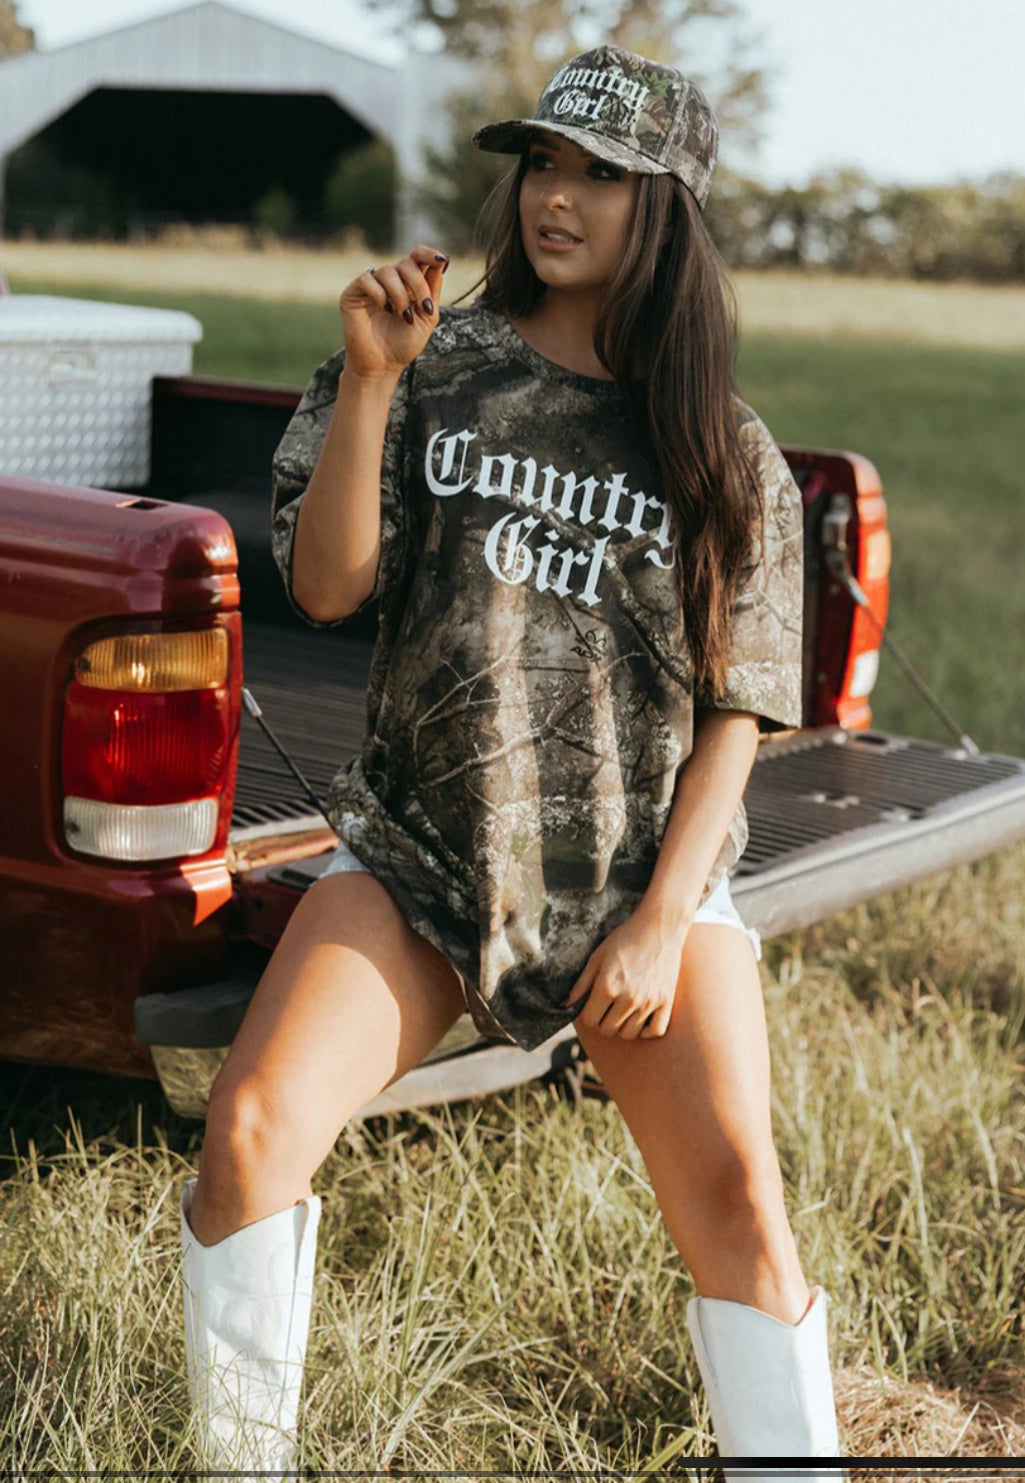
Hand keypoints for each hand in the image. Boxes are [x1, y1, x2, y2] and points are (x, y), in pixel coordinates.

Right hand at [338, 243, 449, 380]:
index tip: (442, 260)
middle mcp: (389, 281)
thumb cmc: (404, 345)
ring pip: (387, 271)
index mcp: (408, 284)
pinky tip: (385, 309)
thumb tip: (442, 260)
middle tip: (424, 309)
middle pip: (406, 263)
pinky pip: (367, 279)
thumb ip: (433, 289)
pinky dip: (380, 293)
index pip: (417, 257)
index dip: (429, 254)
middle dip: (419, 284)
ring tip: (404, 317)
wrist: (383, 367)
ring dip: (401, 294)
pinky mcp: (353, 293)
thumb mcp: (427, 317)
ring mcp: (370, 286)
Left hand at [563, 903, 690, 1039]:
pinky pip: (655, 1031)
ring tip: (622, 1011)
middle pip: (607, 1030)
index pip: (589, 1019)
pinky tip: (641, 1018)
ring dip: (622, 1026)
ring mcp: (649, 1002)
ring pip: (629, 1034)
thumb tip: (565, 1005)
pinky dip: (647, 1030)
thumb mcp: (597, 957)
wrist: (658, 928)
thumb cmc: (624, 940)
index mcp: (607, 986)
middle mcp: (628, 998)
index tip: (592, 1004)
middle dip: (602, 1020)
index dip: (587, 1013)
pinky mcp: (666, 1002)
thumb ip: (581, 984)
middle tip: (606, 1006)